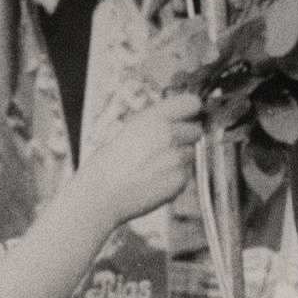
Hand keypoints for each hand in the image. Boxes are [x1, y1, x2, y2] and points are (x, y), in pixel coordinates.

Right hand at [78, 92, 203, 230]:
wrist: (101, 194)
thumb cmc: (108, 162)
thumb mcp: (129, 128)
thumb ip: (154, 122)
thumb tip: (172, 118)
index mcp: (155, 118)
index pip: (192, 103)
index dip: (190, 110)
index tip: (187, 115)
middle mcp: (169, 135)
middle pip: (196, 130)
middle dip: (185, 137)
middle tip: (168, 146)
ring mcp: (176, 158)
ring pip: (191, 153)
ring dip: (180, 157)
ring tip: (157, 166)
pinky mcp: (179, 180)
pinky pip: (186, 174)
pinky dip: (176, 176)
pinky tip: (156, 180)